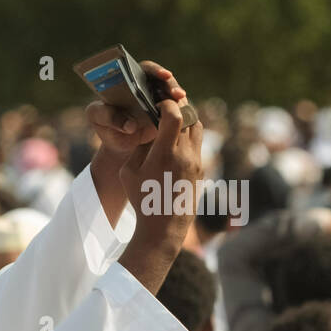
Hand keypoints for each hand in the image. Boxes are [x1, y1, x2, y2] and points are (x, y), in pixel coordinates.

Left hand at [85, 61, 188, 158]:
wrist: (117, 143)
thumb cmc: (104, 125)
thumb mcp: (97, 118)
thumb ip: (109, 117)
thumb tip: (130, 126)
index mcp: (130, 80)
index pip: (145, 69)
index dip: (156, 70)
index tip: (163, 75)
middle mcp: (147, 87)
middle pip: (163, 80)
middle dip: (171, 85)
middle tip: (176, 94)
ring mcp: (158, 100)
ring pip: (172, 94)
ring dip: (178, 99)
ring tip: (180, 105)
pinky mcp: (166, 114)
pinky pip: (176, 110)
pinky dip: (180, 112)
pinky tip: (183, 116)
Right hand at [116, 100, 205, 292]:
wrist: (164, 226)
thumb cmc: (141, 198)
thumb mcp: (129, 171)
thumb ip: (141, 146)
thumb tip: (149, 126)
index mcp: (164, 154)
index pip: (174, 115)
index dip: (165, 104)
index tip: (156, 105)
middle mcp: (184, 155)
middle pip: (189, 116)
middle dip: (176, 108)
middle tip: (163, 106)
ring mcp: (196, 161)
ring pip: (197, 126)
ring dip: (185, 119)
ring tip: (171, 121)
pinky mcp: (201, 167)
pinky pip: (197, 141)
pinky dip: (188, 134)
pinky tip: (175, 139)